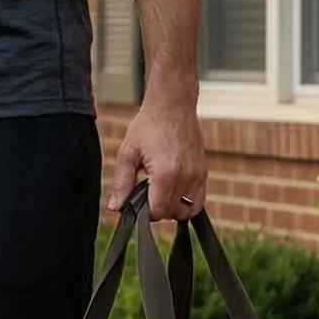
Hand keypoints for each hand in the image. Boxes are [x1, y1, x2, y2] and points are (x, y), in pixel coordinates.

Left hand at [109, 83, 205, 221]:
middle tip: (147, 194)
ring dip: (174, 208)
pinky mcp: (204, 171)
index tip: (138, 203)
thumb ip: (122, 183)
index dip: (146, 213)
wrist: (172, 104)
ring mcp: (198, 174)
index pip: (159, 212)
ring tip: (161, 193)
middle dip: (158, 209)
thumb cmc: (149, 125)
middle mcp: (186, 176)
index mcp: (165, 174)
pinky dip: (187, 203)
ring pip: (189, 210)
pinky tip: (174, 191)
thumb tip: (115, 207)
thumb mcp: (128, 153)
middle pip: (173, 213)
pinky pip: (199, 200)